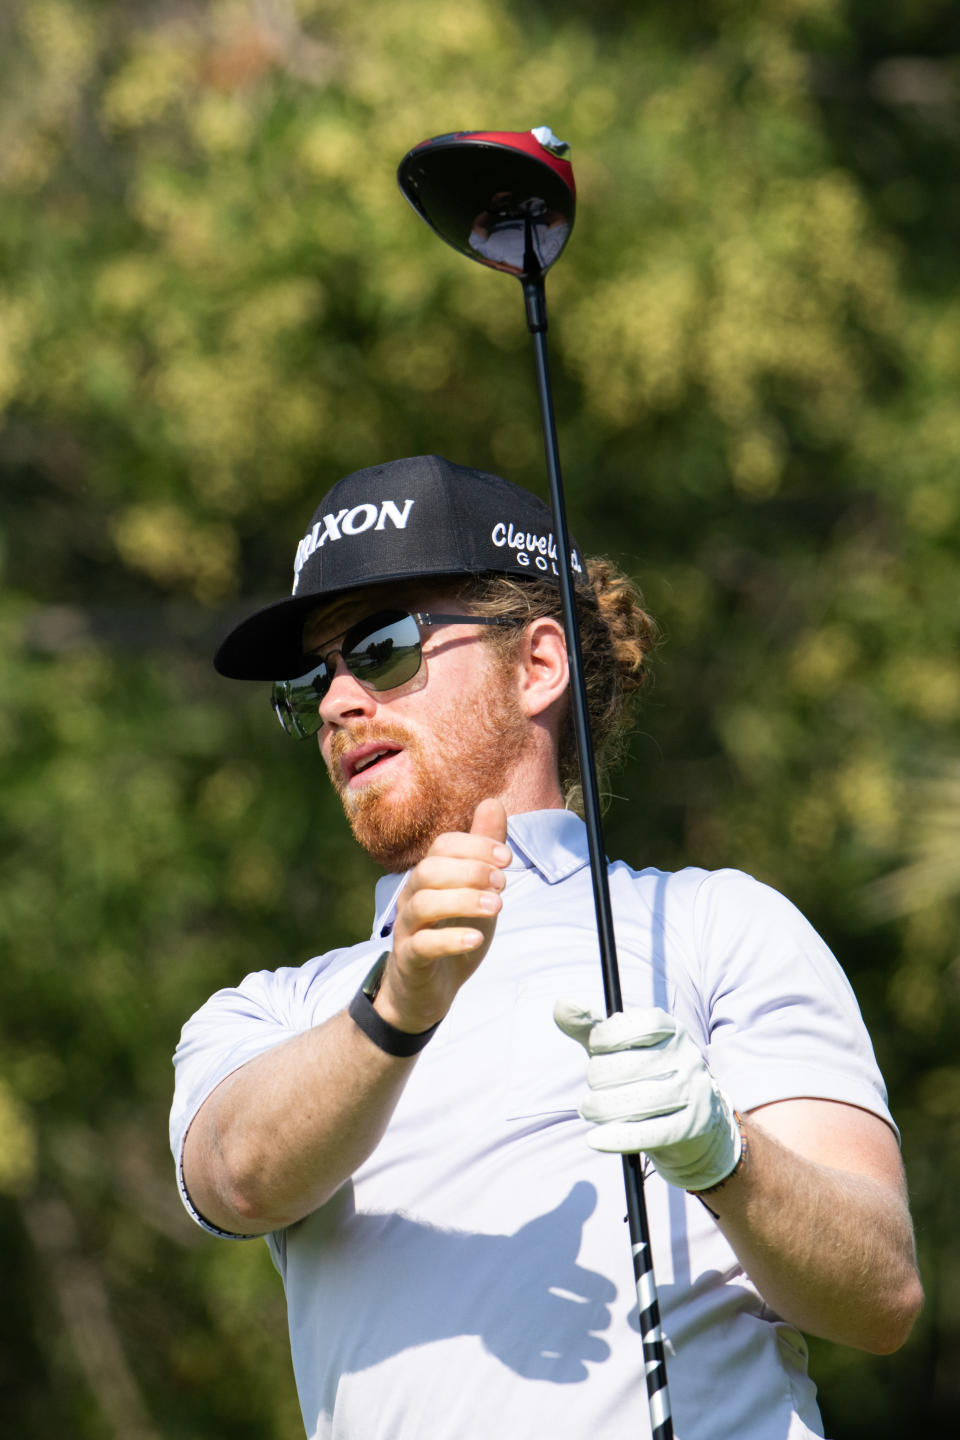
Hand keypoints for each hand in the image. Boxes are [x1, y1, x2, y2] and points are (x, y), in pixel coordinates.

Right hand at [377, 800, 511, 1033]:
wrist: (426, 990)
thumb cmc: (451, 932)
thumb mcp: (475, 889)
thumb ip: (482, 850)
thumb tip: (493, 802)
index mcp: (429, 877)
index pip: (443, 845)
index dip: (476, 845)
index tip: (507, 858)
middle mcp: (412, 897)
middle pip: (429, 869)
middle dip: (470, 870)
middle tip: (503, 884)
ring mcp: (407, 929)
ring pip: (423, 903)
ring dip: (463, 900)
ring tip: (497, 906)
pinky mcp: (410, 960)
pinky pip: (422, 945)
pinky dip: (450, 939)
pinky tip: (476, 938)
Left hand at [553, 1002, 740, 1191]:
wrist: (689, 1123)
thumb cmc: (642, 1076)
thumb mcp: (616, 1048)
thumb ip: (588, 1026)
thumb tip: (562, 1004)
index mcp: (670, 1029)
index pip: (636, 1025)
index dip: (606, 1037)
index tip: (596, 1048)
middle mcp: (686, 1056)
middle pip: (630, 1066)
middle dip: (598, 1076)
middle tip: (593, 1085)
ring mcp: (692, 1092)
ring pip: (638, 1100)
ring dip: (601, 1108)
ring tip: (588, 1109)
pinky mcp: (690, 1127)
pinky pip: (649, 1134)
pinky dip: (616, 1137)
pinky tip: (595, 1139)